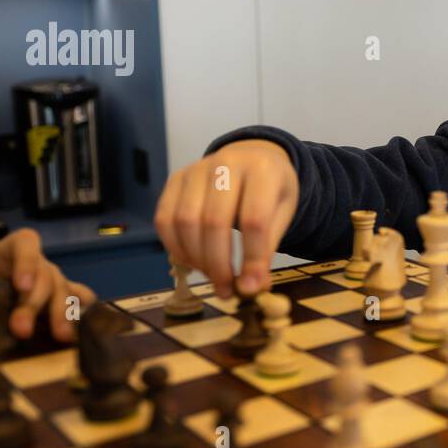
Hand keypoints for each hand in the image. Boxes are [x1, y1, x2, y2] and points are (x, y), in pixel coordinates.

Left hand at [0, 228, 95, 342]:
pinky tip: (80, 329)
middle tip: (21, 331)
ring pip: (65, 290)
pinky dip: (83, 311)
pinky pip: (83, 299)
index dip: (26, 262)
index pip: (26, 244)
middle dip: (33, 304)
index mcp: (13, 250)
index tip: (20, 286)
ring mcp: (57, 279)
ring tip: (60, 337)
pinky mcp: (67, 298)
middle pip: (46, 275)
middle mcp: (39, 263)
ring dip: (61, 314)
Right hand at [154, 139, 298, 298]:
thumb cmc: (270, 190)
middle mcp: (226, 163)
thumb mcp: (283, 213)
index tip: (250, 287)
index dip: (251, 257)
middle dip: (218, 264)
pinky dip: (175, 247)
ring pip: (185, 221)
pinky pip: (164, 218)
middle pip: (214, 222)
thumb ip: (267, 248)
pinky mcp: (175, 179)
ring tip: (212, 277)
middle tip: (226, 290)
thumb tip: (251, 288)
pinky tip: (193, 262)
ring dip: (196, 259)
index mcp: (263, 170)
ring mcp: (196, 169)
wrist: (252, 157)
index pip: (254, 219)